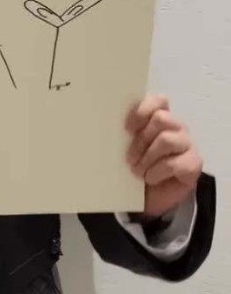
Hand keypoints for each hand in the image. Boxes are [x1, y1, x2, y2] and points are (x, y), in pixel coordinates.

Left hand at [125, 94, 201, 217]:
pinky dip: (157, 172)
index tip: (127, 129)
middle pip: (161, 119)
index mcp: (158, 116)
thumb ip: (122, 130)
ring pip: (167, 139)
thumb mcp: (124, 144)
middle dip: (141, 139)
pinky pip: (176, 163)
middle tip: (129, 158)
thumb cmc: (134, 164)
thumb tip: (101, 120)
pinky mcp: (194, 164)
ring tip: (137, 170)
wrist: (149, 197)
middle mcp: (176, 126)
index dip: (142, 111)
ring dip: (147, 157)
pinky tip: (150, 178)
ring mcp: (187, 144)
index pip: (158, 100)